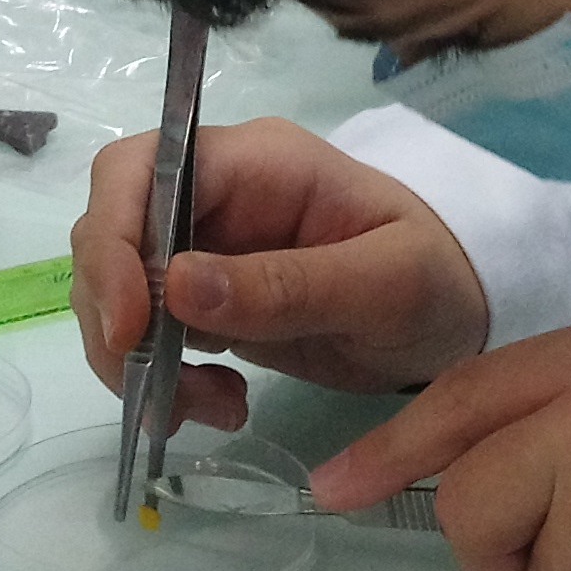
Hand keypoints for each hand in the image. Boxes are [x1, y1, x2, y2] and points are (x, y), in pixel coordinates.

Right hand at [70, 116, 492, 421]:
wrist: (460, 316)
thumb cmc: (439, 280)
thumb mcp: (385, 285)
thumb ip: (288, 285)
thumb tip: (176, 287)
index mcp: (255, 162)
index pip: (138, 170)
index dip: (112, 241)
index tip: (130, 327)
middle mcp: (215, 194)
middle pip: (109, 231)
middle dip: (116, 316)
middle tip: (160, 390)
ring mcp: (205, 247)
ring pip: (118, 290)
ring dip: (137, 360)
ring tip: (213, 409)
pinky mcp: (207, 300)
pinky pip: (148, 334)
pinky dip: (161, 379)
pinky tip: (220, 406)